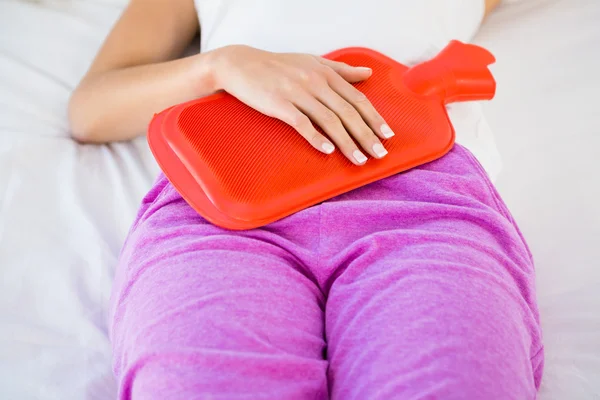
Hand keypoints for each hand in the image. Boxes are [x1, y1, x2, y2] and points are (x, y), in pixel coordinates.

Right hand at [208, 45, 394, 164]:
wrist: (241, 65)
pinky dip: (316, 137)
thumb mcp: (312, 62)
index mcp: (325, 74)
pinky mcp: (279, 105)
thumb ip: (341, 70)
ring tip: (359, 159)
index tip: (387, 135)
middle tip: (380, 154)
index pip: (357, 99)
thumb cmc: (277, 66)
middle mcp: (315, 82)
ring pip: (329, 120)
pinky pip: (302, 123)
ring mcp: (297, 93)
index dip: (374, 118)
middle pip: (348, 112)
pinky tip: (328, 151)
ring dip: (347, 142)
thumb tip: (367, 75)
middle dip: (367, 135)